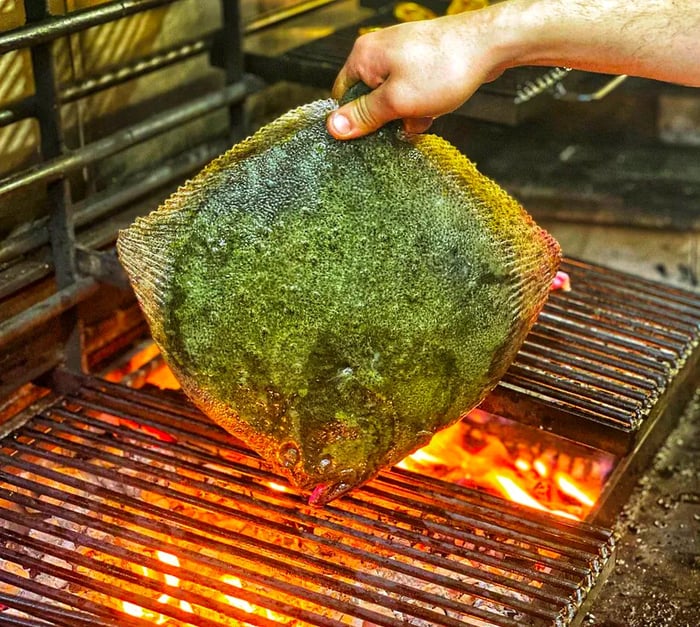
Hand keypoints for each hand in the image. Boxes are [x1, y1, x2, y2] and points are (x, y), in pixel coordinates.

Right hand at [326, 13, 505, 138]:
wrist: (489, 45)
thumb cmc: (445, 67)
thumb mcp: (397, 101)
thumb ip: (364, 115)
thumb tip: (333, 127)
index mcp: (364, 56)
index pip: (342, 96)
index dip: (354, 118)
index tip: (369, 134)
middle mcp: (378, 51)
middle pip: (368, 99)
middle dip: (387, 117)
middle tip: (405, 120)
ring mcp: (400, 55)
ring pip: (392, 98)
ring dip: (407, 113)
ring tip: (426, 109)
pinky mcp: (419, 61)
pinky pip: (410, 91)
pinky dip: (420, 103)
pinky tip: (435, 104)